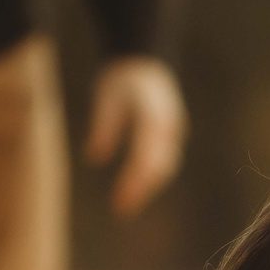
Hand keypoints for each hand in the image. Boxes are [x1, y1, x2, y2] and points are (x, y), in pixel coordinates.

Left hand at [86, 58, 186, 217]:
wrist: (144, 61)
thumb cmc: (121, 78)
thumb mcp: (107, 96)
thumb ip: (104, 125)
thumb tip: (95, 158)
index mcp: (154, 114)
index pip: (147, 154)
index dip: (135, 179)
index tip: (119, 198)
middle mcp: (169, 126)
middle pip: (160, 165)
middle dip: (142, 188)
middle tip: (122, 208)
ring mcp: (174, 131)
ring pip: (164, 166)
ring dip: (147, 187)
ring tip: (126, 204)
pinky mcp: (171, 137)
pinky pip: (164, 162)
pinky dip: (150, 178)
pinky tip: (134, 190)